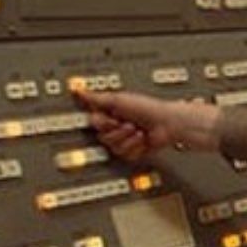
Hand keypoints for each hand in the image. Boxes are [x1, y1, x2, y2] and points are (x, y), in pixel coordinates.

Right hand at [76, 89, 220, 160]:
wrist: (168, 124)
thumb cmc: (148, 109)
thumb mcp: (119, 99)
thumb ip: (96, 98)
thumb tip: (78, 90)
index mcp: (112, 111)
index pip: (95, 122)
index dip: (104, 122)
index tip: (112, 118)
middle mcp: (118, 125)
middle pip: (103, 137)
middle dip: (117, 131)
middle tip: (129, 124)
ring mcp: (126, 139)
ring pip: (114, 148)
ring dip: (128, 139)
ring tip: (138, 131)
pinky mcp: (135, 150)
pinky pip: (126, 155)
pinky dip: (135, 147)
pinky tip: (143, 140)